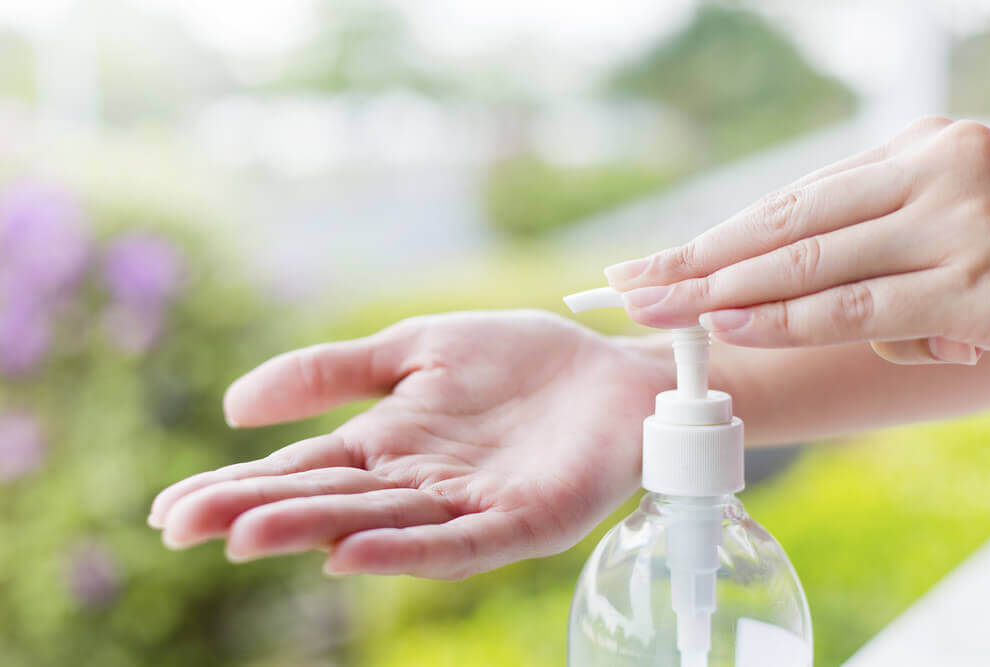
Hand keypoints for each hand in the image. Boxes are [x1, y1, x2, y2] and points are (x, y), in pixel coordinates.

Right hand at [147, 311, 669, 578]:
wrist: (613, 371)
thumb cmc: (520, 360)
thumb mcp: (414, 347)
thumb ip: (333, 371)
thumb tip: (233, 405)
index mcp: (389, 443)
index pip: (301, 469)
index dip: (237, 484)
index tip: (170, 507)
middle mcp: (418, 484)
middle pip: (327, 499)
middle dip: (254, 510)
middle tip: (179, 526)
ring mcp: (468, 507)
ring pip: (381, 524)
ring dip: (314, 529)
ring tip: (246, 534)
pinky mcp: (522, 521)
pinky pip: (460, 544)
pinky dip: (406, 551)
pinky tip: (351, 553)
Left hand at [606, 117, 989, 364]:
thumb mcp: (940, 224)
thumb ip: (864, 245)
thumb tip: (759, 290)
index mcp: (917, 152)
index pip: (788, 203)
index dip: (711, 238)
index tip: (651, 263)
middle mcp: (937, 173)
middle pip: (783, 226)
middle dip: (696, 264)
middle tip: (628, 288)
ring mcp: (961, 226)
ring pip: (811, 265)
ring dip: (724, 293)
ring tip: (660, 311)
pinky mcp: (980, 286)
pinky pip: (862, 307)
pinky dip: (790, 320)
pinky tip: (732, 324)